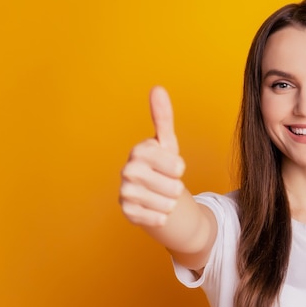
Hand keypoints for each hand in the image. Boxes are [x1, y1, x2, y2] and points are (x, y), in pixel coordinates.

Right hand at [120, 86, 185, 226]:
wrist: (154, 196)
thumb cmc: (162, 167)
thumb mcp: (167, 144)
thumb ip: (163, 117)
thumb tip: (157, 88)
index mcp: (140, 151)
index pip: (177, 165)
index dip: (180, 169)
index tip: (173, 167)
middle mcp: (128, 170)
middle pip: (173, 187)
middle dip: (177, 188)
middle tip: (168, 184)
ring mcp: (125, 192)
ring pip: (167, 204)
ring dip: (170, 203)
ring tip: (162, 196)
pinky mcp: (127, 213)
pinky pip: (157, 218)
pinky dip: (162, 216)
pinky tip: (156, 209)